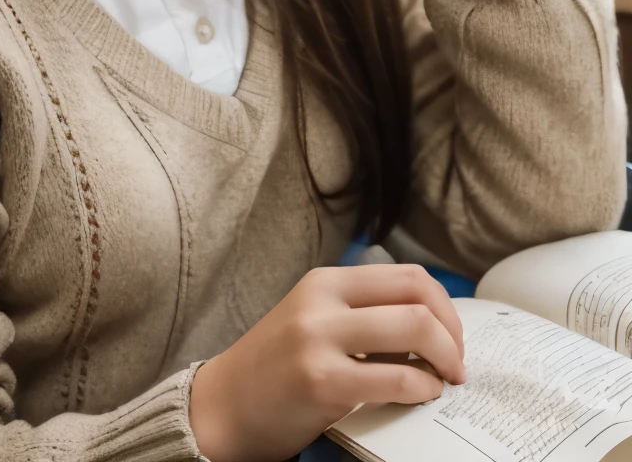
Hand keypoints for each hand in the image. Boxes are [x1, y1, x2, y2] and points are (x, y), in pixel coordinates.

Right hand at [187, 262, 465, 461]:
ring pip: (415, 328)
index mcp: (326, 281)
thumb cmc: (277, 368)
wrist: (225, 405)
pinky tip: (421, 396)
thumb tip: (431, 328)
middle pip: (418, 297)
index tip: (452, 336)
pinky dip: (422, 388)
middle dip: (453, 333)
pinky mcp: (322, 381)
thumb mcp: (316, 322)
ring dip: (446, 358)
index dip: (444, 306)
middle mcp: (323, 301)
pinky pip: (396, 378)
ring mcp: (320, 339)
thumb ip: (362, 315)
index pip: (407, 275)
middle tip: (455, 363)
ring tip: (444, 380)